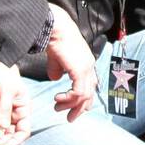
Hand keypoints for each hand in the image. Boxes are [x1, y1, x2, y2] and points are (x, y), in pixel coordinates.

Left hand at [0, 63, 31, 144]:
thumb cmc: (3, 73)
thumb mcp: (6, 89)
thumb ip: (5, 108)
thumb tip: (3, 126)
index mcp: (23, 108)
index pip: (24, 130)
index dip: (15, 141)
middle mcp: (15, 113)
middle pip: (11, 135)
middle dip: (1, 141)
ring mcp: (4, 113)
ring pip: (0, 133)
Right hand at [44, 2, 96, 120]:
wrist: (54, 27)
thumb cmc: (54, 37)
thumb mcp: (56, 57)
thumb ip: (57, 68)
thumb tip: (55, 78)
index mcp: (85, 62)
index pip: (90, 85)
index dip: (83, 99)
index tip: (73, 108)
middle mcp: (89, 66)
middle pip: (90, 93)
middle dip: (80, 108)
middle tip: (70, 118)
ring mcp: (86, 68)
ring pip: (84, 95)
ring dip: (70, 105)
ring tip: (58, 108)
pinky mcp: (80, 70)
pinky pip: (78, 92)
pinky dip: (68, 99)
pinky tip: (58, 99)